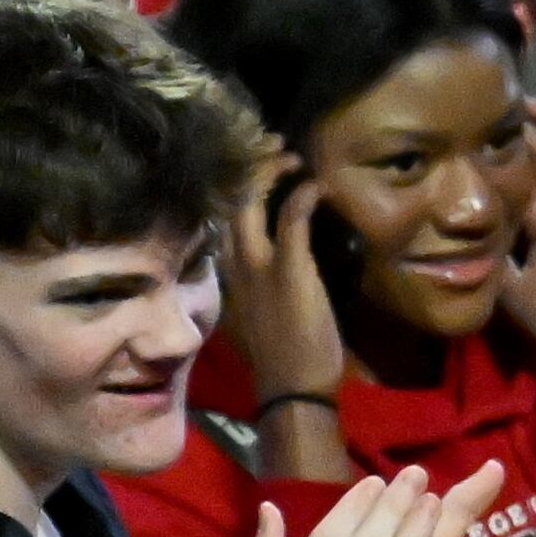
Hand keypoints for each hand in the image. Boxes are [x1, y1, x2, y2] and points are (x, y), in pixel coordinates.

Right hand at [222, 147, 345, 403]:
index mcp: (226, 273)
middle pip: (229, 201)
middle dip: (247, 167)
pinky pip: (291, 222)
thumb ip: (257, 284)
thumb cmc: (282, 358)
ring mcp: (258, 267)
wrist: (291, 389)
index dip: (234, 186)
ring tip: (290, 155)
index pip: (220, 218)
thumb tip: (269, 265)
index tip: (255, 167)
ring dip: (269, 173)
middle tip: (272, 146)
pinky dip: (302, 198)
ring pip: (250, 204)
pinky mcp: (289, 272)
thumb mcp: (259, 313)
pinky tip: (316, 184)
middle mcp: (234, 264)